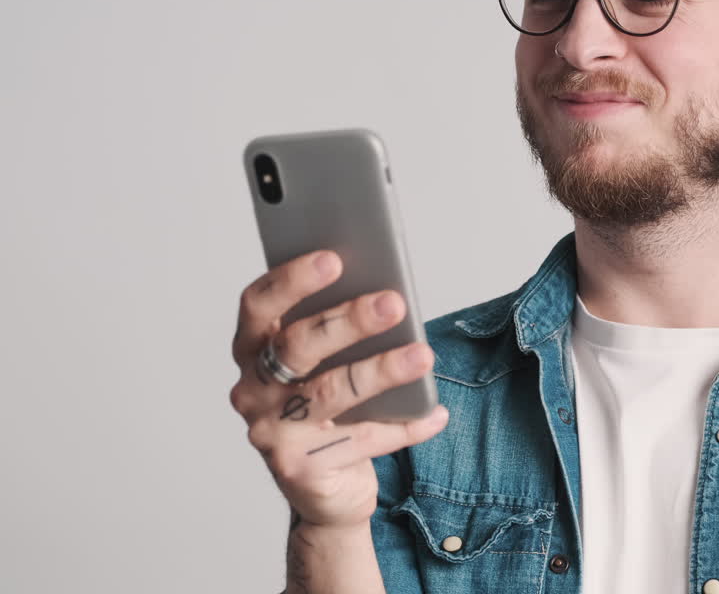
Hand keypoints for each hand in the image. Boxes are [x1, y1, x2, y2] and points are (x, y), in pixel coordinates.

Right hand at [229, 250, 448, 529]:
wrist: (327, 490)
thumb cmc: (331, 408)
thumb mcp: (330, 364)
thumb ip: (342, 331)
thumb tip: (389, 296)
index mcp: (253, 349)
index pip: (259, 305)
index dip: (292, 280)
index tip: (334, 258)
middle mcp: (251, 389)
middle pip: (297, 346)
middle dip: (348, 320)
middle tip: (394, 303)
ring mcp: (271, 431)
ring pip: (329, 392)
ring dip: (381, 370)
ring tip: (423, 354)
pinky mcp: (298, 468)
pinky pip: (361, 439)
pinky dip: (404, 425)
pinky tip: (435, 412)